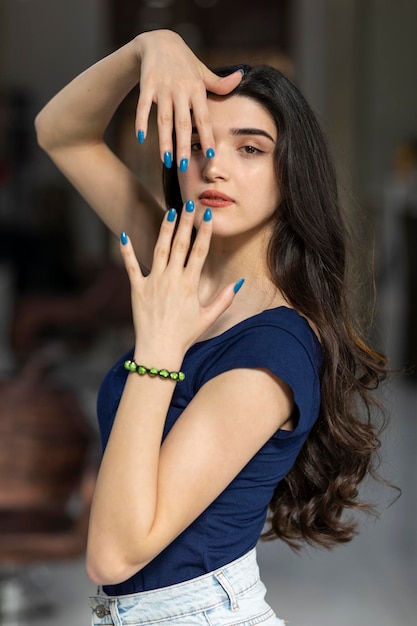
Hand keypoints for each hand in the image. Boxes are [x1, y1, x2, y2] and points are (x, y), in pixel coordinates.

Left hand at [119, 203, 242, 362]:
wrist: (159, 350)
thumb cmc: (185, 335)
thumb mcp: (208, 318)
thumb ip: (224, 299)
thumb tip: (240, 282)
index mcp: (190, 284)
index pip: (199, 251)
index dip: (204, 232)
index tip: (207, 215)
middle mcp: (172, 279)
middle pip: (180, 244)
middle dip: (185, 222)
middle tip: (188, 202)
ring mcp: (153, 282)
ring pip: (159, 249)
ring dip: (164, 229)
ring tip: (168, 211)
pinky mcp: (137, 289)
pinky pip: (131, 266)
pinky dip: (127, 250)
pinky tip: (124, 234)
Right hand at [134, 30, 241, 167]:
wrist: (160, 41)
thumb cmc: (185, 62)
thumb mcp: (203, 71)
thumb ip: (220, 84)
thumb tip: (242, 78)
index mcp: (196, 89)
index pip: (203, 117)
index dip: (207, 135)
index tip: (210, 154)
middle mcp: (180, 89)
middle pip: (182, 122)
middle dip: (184, 144)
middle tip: (184, 166)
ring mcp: (163, 88)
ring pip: (163, 119)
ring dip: (164, 140)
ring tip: (166, 160)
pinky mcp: (147, 85)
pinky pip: (143, 107)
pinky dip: (140, 122)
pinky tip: (141, 139)